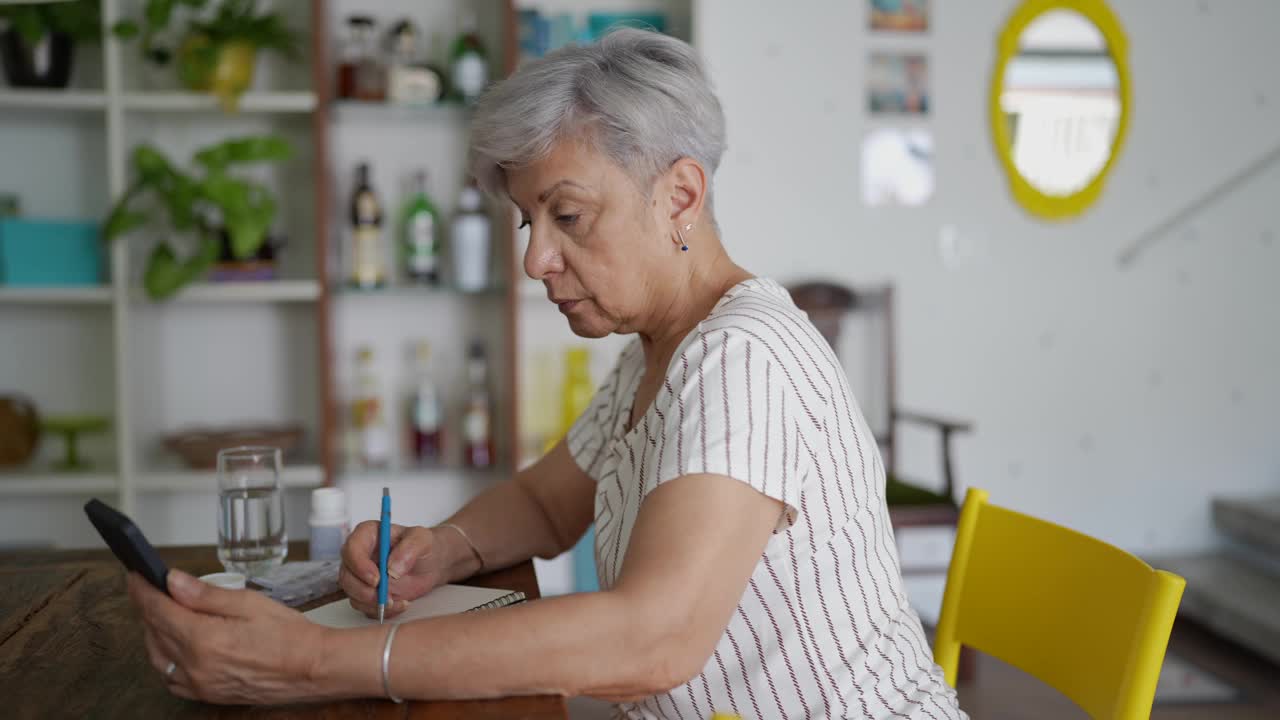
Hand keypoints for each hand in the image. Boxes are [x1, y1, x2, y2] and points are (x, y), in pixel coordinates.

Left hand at [127, 570, 325, 704]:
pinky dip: (164, 658)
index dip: (143, 590)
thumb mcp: (249, 603)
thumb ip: (206, 595)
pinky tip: (173, 644)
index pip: (159, 609)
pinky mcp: (207, 695)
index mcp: (204, 639)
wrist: (312, 668)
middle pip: (154, 631)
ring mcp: (200, 684)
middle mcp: (196, 666)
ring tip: (160, 611)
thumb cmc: (289, 635)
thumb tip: (173, 581)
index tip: (135, 575)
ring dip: (153, 632)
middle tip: (148, 587)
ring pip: (157, 656)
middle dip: (147, 607)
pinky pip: (171, 678)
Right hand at [339, 522, 449, 618]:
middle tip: (385, 597)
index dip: (360, 566)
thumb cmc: (423, 546)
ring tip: (397, 602)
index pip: (351, 549)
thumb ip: (409, 549)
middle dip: (364, 591)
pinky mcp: (366, 593)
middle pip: (346, 576)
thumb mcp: (422, 539)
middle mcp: (359, 555)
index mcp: (367, 535)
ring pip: (353, 594)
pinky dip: (381, 610)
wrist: (430, 564)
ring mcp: (360, 576)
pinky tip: (399, 604)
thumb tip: (392, 568)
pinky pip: (365, 606)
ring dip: (373, 603)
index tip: (377, 579)